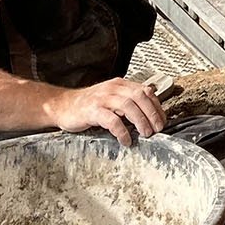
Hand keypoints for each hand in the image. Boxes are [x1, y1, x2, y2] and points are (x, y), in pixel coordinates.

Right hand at [50, 78, 166, 147]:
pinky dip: (122, 131)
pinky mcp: (92, 111)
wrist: (62, 106)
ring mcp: (102, 99)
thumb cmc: (88, 105)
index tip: (162, 120)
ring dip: (141, 121)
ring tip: (145, 134)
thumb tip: (149, 112)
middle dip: (152, 113)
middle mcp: (112, 89)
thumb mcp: (111, 99)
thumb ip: (128, 101)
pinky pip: (112, 120)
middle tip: (157, 128)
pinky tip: (126, 139)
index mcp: (119, 85)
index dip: (157, 106)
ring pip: (128, 106)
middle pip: (140, 96)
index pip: (145, 91)